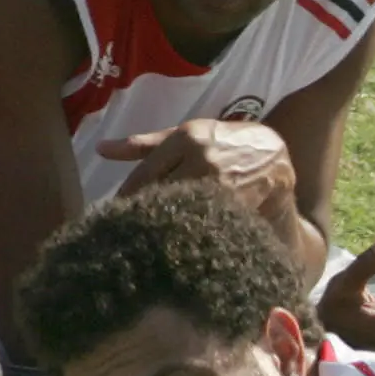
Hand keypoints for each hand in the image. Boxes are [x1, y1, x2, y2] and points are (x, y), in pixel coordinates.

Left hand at [99, 121, 298, 226]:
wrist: (274, 156)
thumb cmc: (221, 143)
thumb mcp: (185, 135)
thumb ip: (143, 144)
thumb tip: (100, 150)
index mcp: (186, 138)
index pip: (143, 176)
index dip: (127, 199)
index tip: (117, 215)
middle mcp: (203, 159)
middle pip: (159, 196)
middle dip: (144, 214)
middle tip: (131, 231)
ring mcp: (222, 185)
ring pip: (180, 213)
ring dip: (166, 226)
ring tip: (155, 238)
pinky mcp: (238, 206)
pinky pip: (204, 223)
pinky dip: (191, 232)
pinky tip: (183, 240)